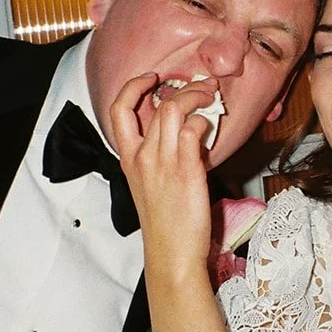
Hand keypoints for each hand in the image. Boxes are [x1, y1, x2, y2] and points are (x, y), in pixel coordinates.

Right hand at [108, 72, 219, 282]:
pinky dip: (206, 121)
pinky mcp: (187, 170)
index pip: (118, 110)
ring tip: (212, 98)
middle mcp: (142, 156)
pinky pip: (196, 129)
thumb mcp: (150, 185)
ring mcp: (164, 162)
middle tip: (203, 86)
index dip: (133, 86)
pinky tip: (212, 127)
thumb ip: (161, 156)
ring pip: (176, 109)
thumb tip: (187, 132)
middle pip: (158, 104)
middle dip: (184, 87)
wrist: (171, 253)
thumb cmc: (165, 223)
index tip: (152, 78)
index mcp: (128, 159)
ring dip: (198, 97)